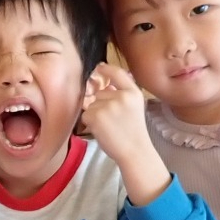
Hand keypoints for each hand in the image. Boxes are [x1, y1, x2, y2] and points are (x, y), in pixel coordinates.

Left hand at [81, 64, 171, 206]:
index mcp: (133, 92)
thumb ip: (122, 93)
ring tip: (109, 126)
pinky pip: (85, 114)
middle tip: (113, 120)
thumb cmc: (133, 132)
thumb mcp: (134, 107)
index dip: (106, 69)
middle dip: (101, 103)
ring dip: (95, 114)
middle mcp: (121, 96)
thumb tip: (103, 84)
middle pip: (100, 92)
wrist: (134, 151)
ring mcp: (108, 105)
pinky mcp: (96, 116)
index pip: (117, 73)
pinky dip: (90, 123)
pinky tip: (102, 130)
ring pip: (91, 104)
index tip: (99, 68)